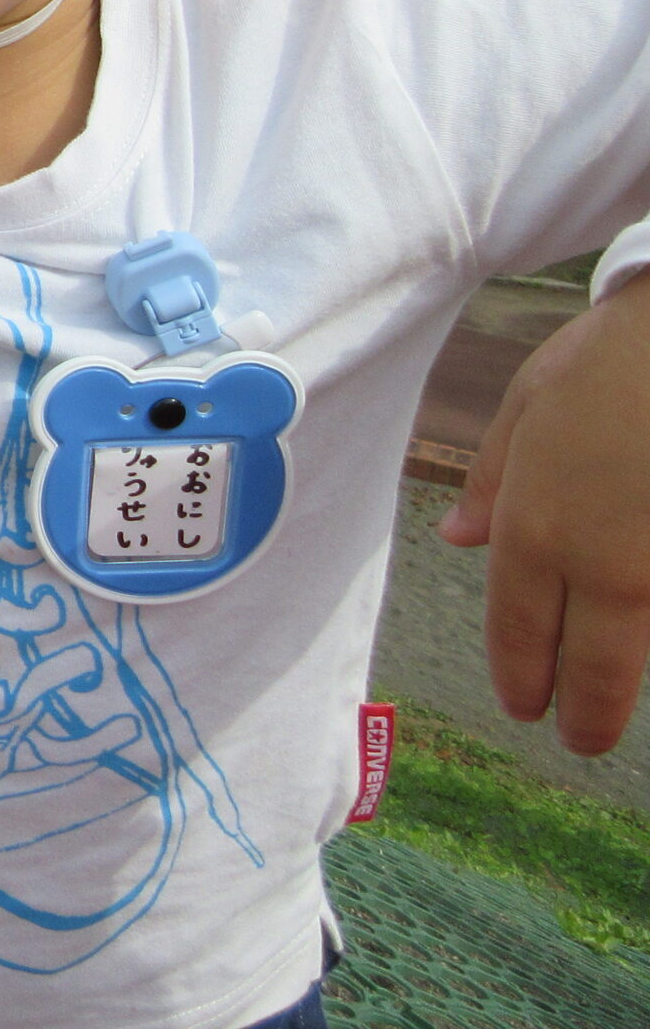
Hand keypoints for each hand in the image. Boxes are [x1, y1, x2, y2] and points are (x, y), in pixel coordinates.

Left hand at [442, 269, 649, 753]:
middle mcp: (604, 559)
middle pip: (594, 666)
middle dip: (586, 712)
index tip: (525, 707)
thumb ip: (496, 481)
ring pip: (645, 637)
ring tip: (612, 692)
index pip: (519, 627)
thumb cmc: (616, 354)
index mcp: (537, 524)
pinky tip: (644, 620)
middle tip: (578, 739)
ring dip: (630, 668)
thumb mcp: (531, 402)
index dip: (522, 676)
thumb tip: (461, 540)